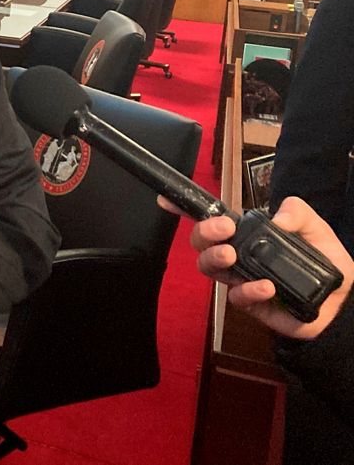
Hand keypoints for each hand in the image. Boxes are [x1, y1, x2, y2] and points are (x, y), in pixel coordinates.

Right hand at [163, 195, 353, 338]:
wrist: (344, 301)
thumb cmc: (326, 262)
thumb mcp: (317, 228)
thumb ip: (298, 212)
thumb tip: (278, 218)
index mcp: (248, 234)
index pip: (211, 220)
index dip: (184, 209)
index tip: (166, 199)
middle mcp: (237, 255)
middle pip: (200, 244)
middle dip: (204, 234)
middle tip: (224, 231)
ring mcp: (241, 280)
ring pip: (208, 269)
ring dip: (215, 259)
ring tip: (233, 256)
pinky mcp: (251, 304)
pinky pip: (237, 296)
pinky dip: (249, 289)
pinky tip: (267, 286)